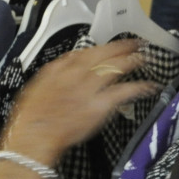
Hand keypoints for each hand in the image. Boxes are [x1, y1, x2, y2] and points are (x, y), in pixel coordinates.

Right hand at [1, 40, 158, 165]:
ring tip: (144, 58)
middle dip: (121, 47)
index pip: (84, 52)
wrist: (33, 135)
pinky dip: (138, 88)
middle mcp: (75, 74)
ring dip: (132, 61)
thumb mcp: (36, 88)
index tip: (109, 47)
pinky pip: (123, 92)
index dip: (101, 48)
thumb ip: (54, 76)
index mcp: (59, 69)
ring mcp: (89, 88)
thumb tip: (64, 70)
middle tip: (135, 43)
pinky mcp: (99, 105)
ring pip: (116, 67)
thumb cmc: (31, 118)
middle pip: (104, 54)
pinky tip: (148, 86)